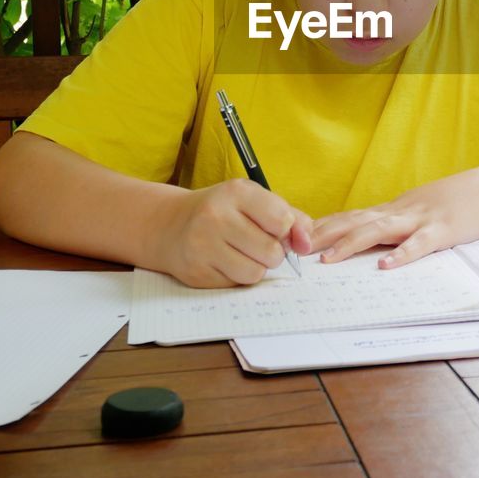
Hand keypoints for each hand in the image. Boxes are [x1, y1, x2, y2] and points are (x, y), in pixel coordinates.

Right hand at [157, 178, 312, 287]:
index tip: (277, 229)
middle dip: (273, 252)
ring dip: (256, 267)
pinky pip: (236, 284)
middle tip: (257, 243)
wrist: (171, 224)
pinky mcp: (197, 272)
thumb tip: (306, 243)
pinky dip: (237, 276)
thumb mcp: (255, 201)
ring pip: (256, 272)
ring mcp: (203, 246)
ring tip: (242, 253)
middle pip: (272, 252)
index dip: (287, 231)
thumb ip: (291, 218)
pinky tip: (224, 261)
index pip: (282, 221)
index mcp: (237, 193)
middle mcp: (217, 216)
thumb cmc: (223, 211)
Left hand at [310, 166, 478, 269]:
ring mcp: (420, 220)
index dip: (322, 226)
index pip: (349, 216)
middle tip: (295, 249)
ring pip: (379, 231)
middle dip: (324, 236)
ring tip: (328, 259)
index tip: (294, 237)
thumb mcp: (416, 210)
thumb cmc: (453, 203)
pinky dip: (402, 255)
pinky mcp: (443, 231)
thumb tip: (362, 238)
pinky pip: (420, 244)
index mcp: (392, 210)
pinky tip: (386, 266)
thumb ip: (392, 224)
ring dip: (351, 244)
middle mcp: (400, 212)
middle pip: (355, 222)